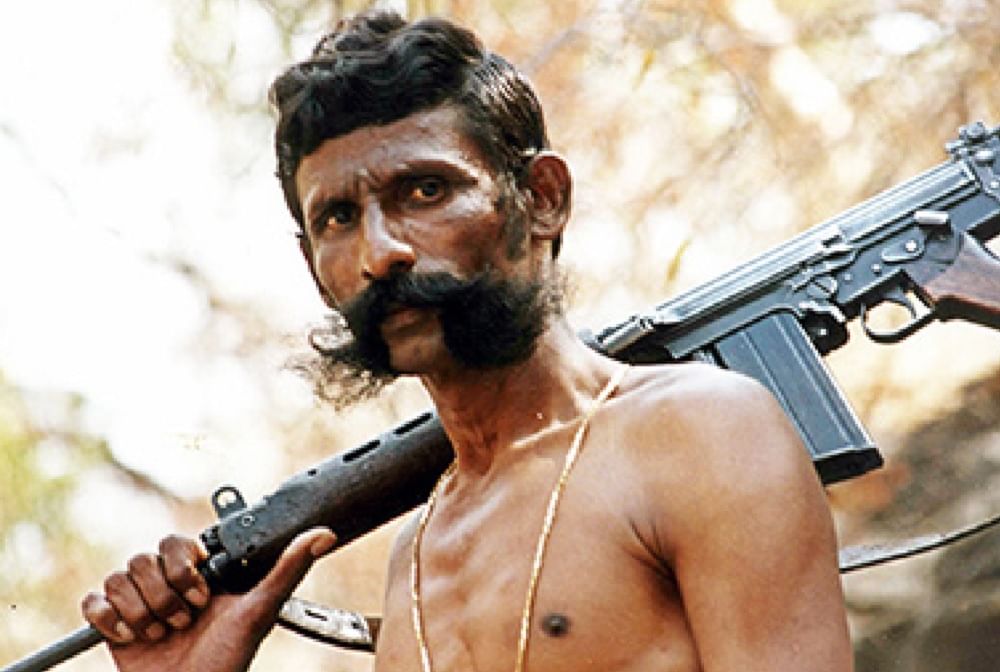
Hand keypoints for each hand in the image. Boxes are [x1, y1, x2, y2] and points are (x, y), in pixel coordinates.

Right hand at [81, 528, 335, 671]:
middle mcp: (168, 583)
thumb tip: (325, 534)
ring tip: (164, 635)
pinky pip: (94, 600)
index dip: (185, 566)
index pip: (177, 542)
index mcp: (199, 575)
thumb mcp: (260, 610)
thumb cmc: (229, 659)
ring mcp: (140, 603)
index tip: (204, 593)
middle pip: (144, 558)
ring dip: (142, 612)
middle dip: (166, 595)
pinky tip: (131, 637)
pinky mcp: (113, 624)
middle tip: (185, 622)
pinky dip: (109, 619)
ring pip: (120, 577)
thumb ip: (289, 569)